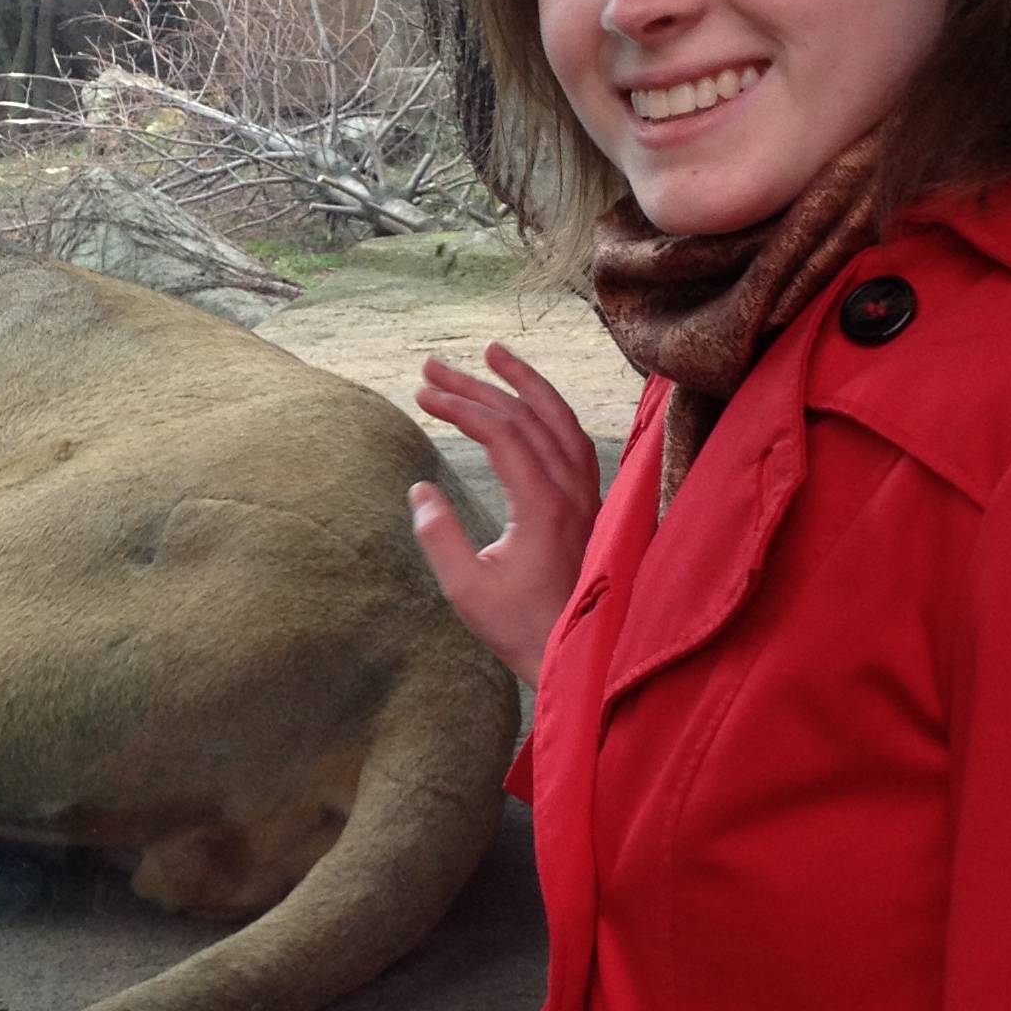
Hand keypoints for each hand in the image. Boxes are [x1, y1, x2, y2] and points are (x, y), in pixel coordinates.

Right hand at [410, 345, 603, 684]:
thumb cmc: (520, 628)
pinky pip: (574, 440)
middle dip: (478, 385)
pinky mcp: (590, 504)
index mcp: (544, 505)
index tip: (421, 395)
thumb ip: (440, 537)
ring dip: (525, 383)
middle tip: (433, 366)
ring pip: (561, 419)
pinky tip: (529, 402)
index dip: (459, 408)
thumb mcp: (467, 589)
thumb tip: (420, 491)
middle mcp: (573, 491)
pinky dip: (550, 410)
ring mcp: (588, 495)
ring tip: (492, 355)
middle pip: (527, 415)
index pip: (502, 433)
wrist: (576, 656)